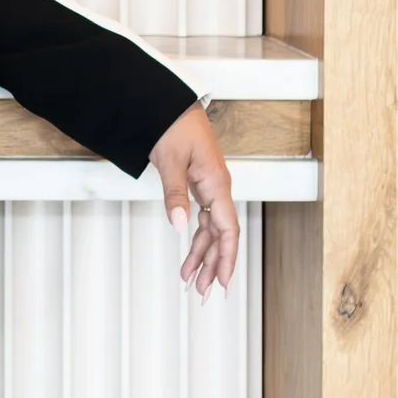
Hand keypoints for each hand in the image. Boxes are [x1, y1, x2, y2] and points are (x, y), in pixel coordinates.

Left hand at [150, 102, 238, 296]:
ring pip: (211, 230)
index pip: (227, 228)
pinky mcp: (200, 185)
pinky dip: (196, 239)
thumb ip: (174, 194)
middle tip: (204, 292)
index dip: (227, 257)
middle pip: (221, 235)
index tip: (223, 281)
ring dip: (203, 255)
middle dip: (214, 265)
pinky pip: (203, 219)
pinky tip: (189, 256)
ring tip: (192, 280)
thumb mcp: (170, 161)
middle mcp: (217, 188)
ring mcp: (210, 188)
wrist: (169, 105)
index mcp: (216, 183)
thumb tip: (178, 225)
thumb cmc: (172, 126)